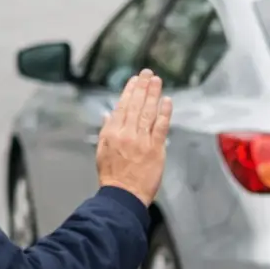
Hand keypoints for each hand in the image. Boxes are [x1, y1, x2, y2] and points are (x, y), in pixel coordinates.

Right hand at [96, 69, 172, 205]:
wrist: (123, 195)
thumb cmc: (112, 176)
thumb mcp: (102, 151)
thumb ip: (107, 131)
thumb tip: (108, 115)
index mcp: (112, 133)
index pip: (121, 107)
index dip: (129, 91)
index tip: (135, 80)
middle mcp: (126, 134)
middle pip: (135, 105)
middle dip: (142, 87)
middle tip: (148, 73)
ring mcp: (141, 141)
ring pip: (147, 112)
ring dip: (153, 94)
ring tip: (157, 81)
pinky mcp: (155, 149)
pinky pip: (161, 126)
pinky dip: (164, 112)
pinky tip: (167, 100)